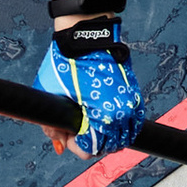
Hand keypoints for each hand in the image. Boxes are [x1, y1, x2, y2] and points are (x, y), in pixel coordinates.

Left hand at [35, 22, 143, 157]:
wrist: (84, 36)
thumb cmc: (66, 63)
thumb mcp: (51, 97)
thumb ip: (54, 126)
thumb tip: (59, 141)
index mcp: (103, 116)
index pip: (90, 150)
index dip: (74, 144)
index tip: (66, 133)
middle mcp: (122, 112)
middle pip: (109, 146)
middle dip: (90, 141)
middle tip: (76, 127)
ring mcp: (131, 103)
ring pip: (124, 136)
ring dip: (107, 134)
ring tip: (91, 122)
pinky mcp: (135, 93)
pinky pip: (133, 121)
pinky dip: (121, 124)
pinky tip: (107, 118)